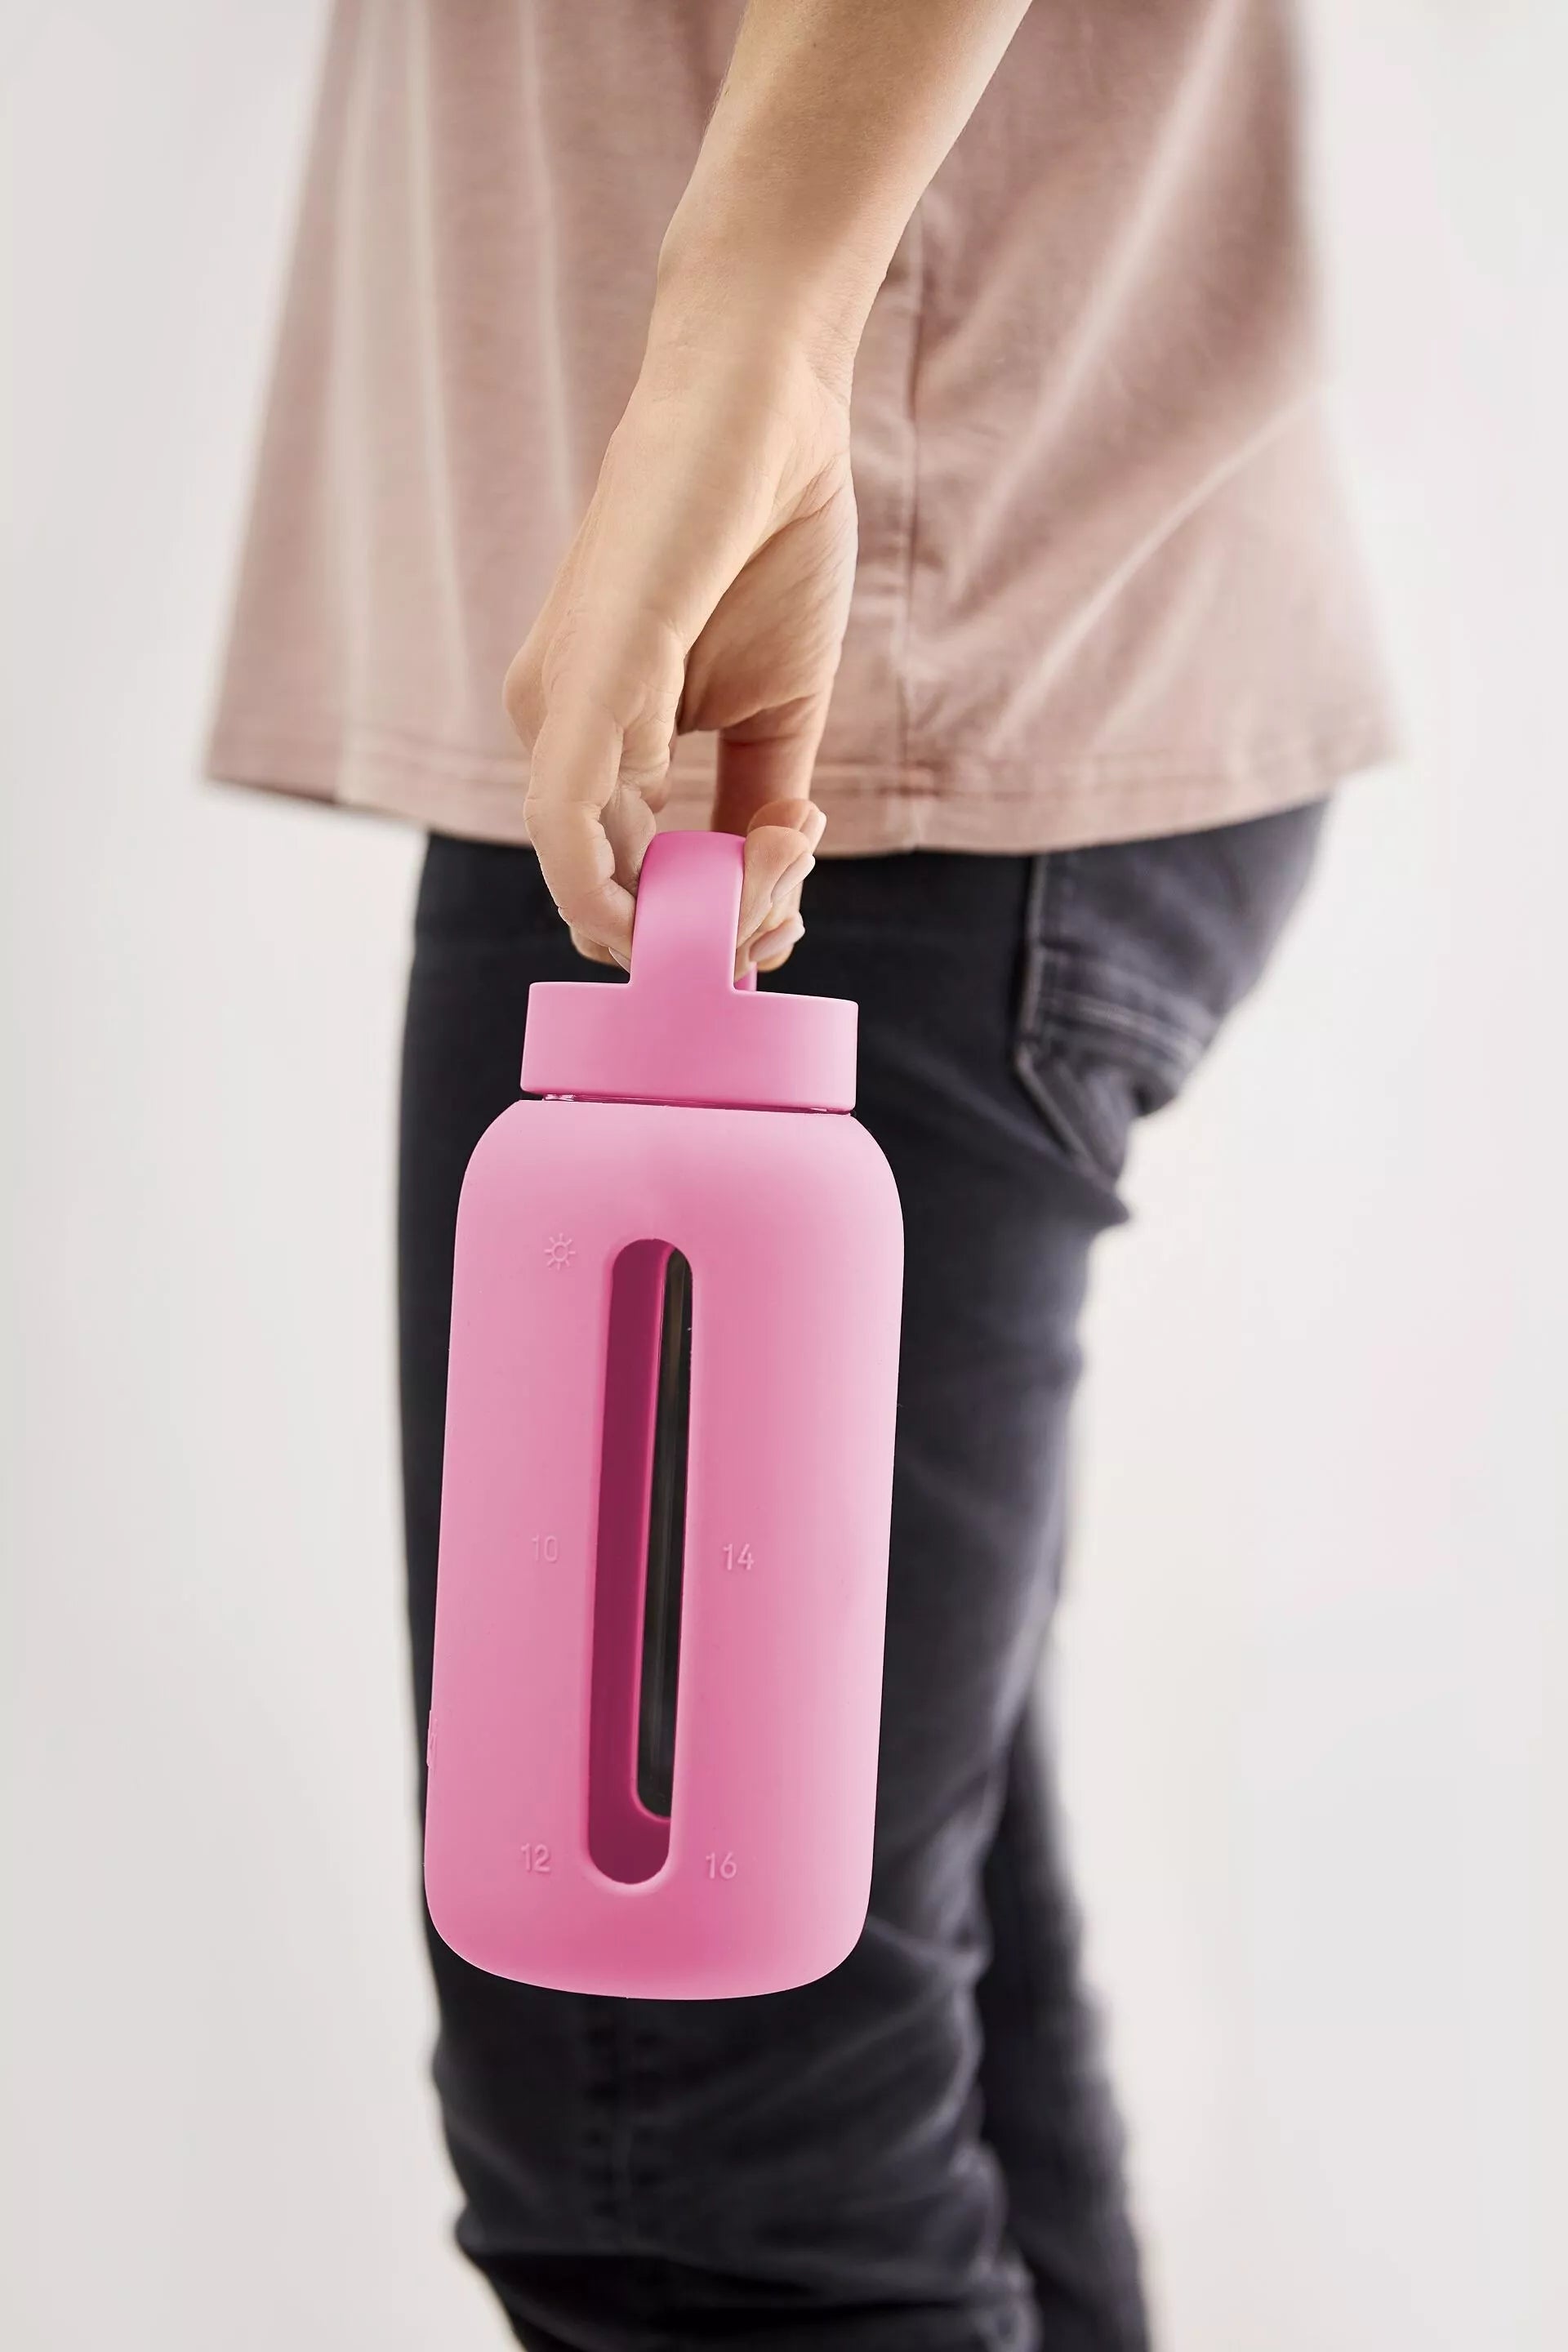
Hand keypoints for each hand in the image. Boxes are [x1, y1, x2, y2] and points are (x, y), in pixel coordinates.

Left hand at [504, 326, 855, 977]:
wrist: (767, 409)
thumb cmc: (769, 540)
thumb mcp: (779, 709)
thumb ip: (759, 803)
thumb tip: (762, 888)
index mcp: (597, 736)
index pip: (622, 881)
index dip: (699, 930)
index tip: (784, 921)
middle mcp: (556, 727)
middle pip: (606, 897)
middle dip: (706, 932)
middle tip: (789, 908)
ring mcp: (558, 706)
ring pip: (594, 878)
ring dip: (700, 910)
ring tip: (783, 864)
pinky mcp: (582, 679)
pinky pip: (568, 820)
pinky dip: (625, 882)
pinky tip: (727, 874)